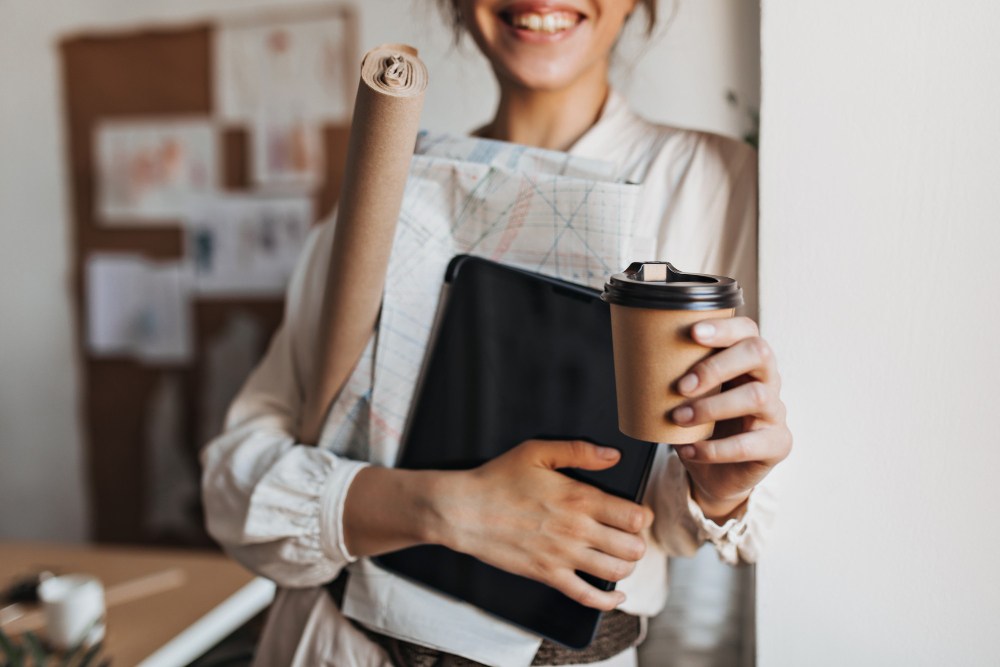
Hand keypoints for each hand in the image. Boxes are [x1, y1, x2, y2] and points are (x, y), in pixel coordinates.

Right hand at [438, 440, 653, 609]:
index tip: (636, 514)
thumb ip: (578, 451)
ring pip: (616, 571)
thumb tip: (613, 455)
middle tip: (629, 537)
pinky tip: (615, 594)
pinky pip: (587, 596)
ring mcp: (563, 556)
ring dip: (626, 566)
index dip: (642, 516)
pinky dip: (608, 600)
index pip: (634, 516)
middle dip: (637, 542)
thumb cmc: (498, 478)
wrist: (465, 511)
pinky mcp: (548, 575)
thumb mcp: (536, 452)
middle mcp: (577, 529)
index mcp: (579, 497)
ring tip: (621, 557)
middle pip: (632, 547)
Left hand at [670, 317, 791, 521]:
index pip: (746, 330)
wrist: (717, 473)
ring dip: (712, 406)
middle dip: (717, 366)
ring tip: (679, 418)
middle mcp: (768, 379)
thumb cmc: (701, 424)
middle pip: (758, 353)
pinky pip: (750, 444)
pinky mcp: (777, 444)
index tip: (692, 333)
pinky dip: (714, 449)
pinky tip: (689, 449)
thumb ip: (675, 376)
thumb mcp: (688, 396)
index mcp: (746, 359)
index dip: (723, 327)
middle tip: (681, 386)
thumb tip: (634, 358)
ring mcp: (776, 411)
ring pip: (757, 396)